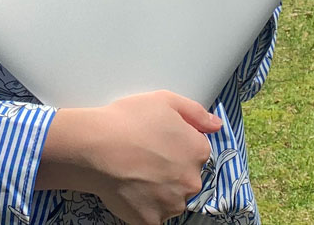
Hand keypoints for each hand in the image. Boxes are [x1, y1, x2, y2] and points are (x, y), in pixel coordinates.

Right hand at [38, 91, 220, 224]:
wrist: (97, 147)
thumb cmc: (129, 119)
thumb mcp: (166, 101)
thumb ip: (197, 114)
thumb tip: (217, 125)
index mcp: (198, 152)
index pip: (196, 153)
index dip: (176, 147)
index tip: (157, 143)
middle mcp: (191, 181)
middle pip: (185, 179)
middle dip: (170, 172)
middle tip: (144, 159)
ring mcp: (172, 204)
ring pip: (170, 200)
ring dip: (159, 192)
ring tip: (134, 174)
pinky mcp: (151, 221)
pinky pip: (152, 216)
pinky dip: (143, 208)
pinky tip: (129, 191)